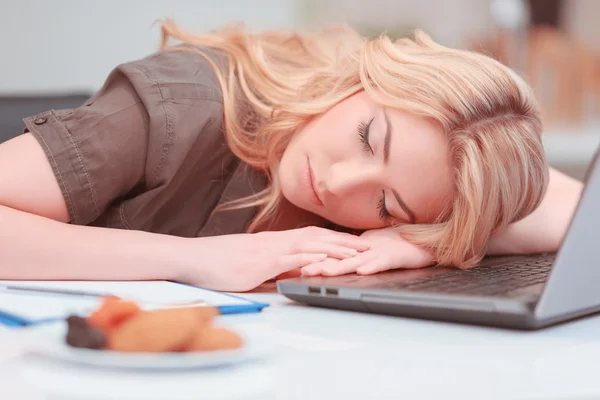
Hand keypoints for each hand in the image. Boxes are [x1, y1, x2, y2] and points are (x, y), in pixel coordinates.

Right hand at [178, 227, 369, 291]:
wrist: (191, 258)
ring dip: (336, 248)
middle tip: (366, 246)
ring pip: (309, 244)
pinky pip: (292, 258)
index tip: (351, 243)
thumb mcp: (248, 266)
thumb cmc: (215, 263)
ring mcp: (268, 250)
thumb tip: (289, 274)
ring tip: (358, 253)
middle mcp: (274, 241)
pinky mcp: (261, 262)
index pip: (308, 236)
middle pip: (316, 237)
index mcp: (272, 242)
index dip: (332, 239)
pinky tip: (328, 262)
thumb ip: (270, 267)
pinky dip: (313, 258)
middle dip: (343, 242)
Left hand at [300, 227, 432, 276]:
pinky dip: (371, 266)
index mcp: (357, 253)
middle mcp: (364, 253)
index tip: (299, 267)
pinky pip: (381, 263)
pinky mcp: (393, 258)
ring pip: (356, 261)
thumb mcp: (370, 255)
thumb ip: (355, 259)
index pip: (334, 258)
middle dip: (321, 265)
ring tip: (325, 271)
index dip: (317, 262)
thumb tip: (336, 265)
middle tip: (303, 270)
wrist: (419, 244)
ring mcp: (378, 254)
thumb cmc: (394, 248)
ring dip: (340, 266)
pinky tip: (361, 270)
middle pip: (340, 259)